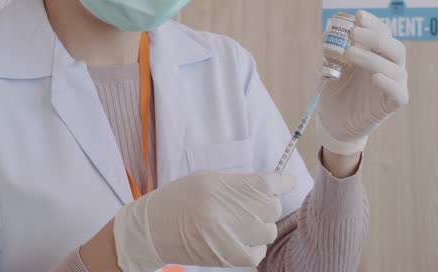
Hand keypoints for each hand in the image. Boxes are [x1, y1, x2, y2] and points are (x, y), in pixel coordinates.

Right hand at [112, 172, 295, 270]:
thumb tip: (269, 184)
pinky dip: (255, 246)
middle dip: (267, 203)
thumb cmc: (180, 199)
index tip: (284, 181)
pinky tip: (241, 240)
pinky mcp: (230, 257)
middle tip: (252, 204)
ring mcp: (233, 235)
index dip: (282, 182)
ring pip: (269, 230)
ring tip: (243, 223)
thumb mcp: (208, 179)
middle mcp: (233, 210)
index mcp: (227, 185)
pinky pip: (259, 252)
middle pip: (273, 206)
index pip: (272, 183)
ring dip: (261, 226)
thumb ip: (239, 182)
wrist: (153, 230)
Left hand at [316, 10, 408, 155]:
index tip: (359, 16)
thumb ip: (332, 52)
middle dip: (375, 37)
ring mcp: (393, 85)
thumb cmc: (335, 91)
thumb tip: (330, 33)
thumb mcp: (330, 68)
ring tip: (350, 53)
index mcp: (377, 54)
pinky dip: (389, 83)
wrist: (334, 122)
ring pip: (395, 68)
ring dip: (373, 58)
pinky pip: (398, 93)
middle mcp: (389, 66)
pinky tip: (375, 77)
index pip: (383, 33)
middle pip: (394, 47)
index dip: (373, 23)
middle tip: (354, 33)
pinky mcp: (392, 104)